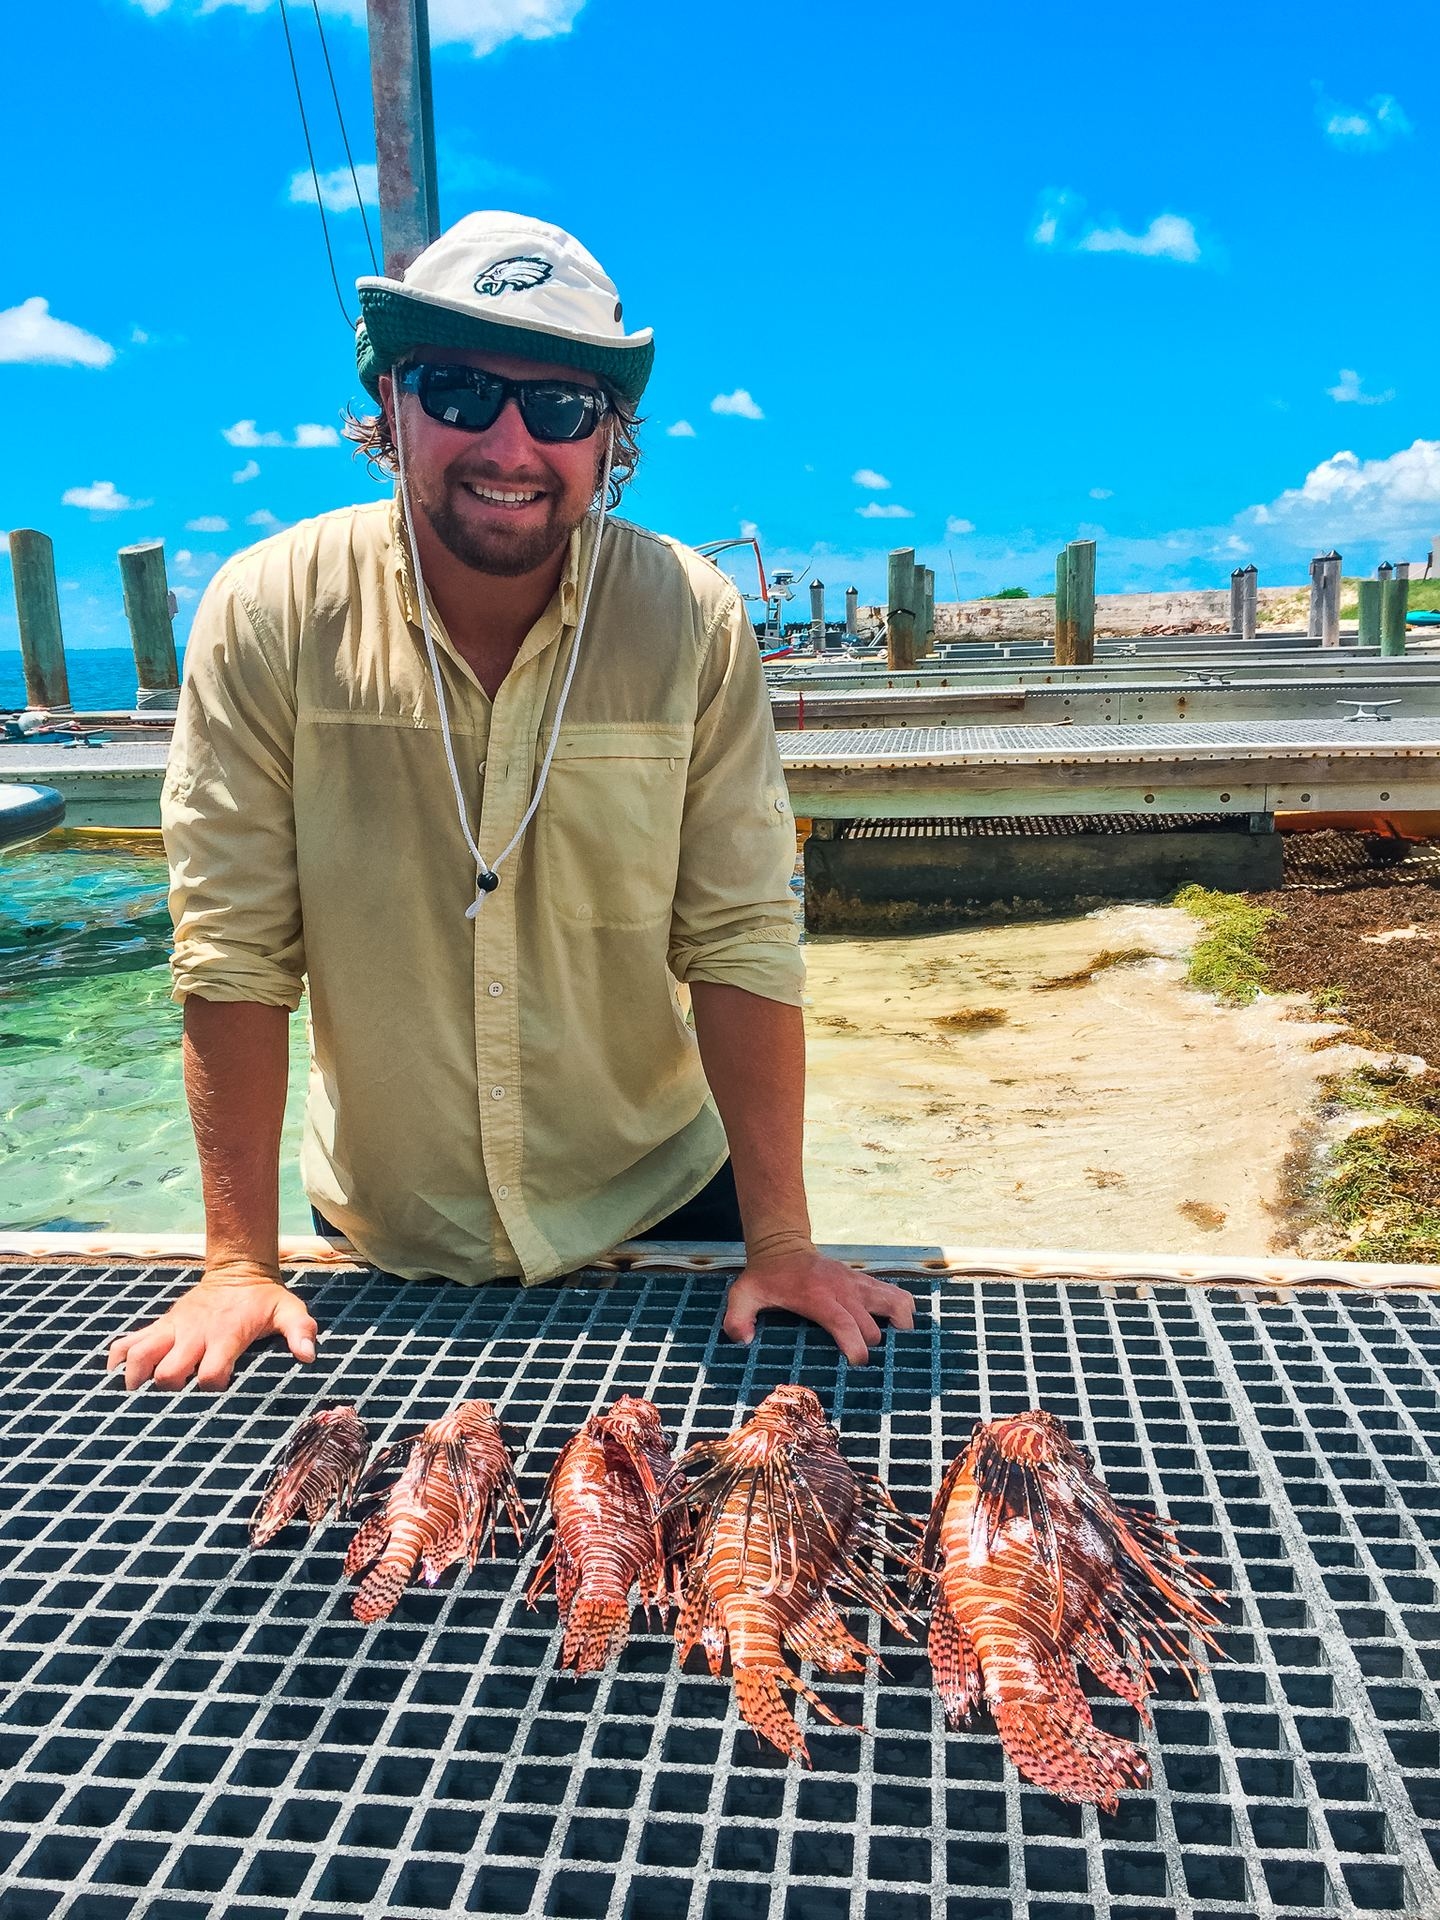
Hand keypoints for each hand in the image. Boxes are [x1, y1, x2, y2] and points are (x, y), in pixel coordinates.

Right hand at [106, 1261, 317, 1392]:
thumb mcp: (289, 1310)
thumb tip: (308, 1355)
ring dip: (135, 1377)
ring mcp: (173, 1329)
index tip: (220, 1390)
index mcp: (225, 1335)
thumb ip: (300, 1331)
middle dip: (169, 1390)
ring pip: (140, 1356)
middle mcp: (194, 1334)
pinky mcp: (161, 1325)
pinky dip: (117, 1358)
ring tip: (134, 1395)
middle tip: (174, 1402)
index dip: (212, 1386)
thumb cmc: (264, 1299)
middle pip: (168, 1372)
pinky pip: (128, 1341)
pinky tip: (113, 1375)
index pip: (209, 1374)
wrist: (238, 1270)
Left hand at [722, 1244, 915, 1366]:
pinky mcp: (865, 1281)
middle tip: (867, 1370)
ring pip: (895, 1302)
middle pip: (872, 1325)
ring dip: (900, 1327)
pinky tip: (900, 1330)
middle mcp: (843, 1289)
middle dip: (873, 1349)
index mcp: (818, 1296)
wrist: (783, 1246)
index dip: (855, 1346)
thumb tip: (743, 1340)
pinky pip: (896, 1293)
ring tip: (897, 1349)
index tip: (857, 1364)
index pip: (845, 1322)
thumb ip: (737, 1317)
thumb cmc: (765, 1276)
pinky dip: (904, 1310)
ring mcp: (857, 1283)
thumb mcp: (742, 1294)